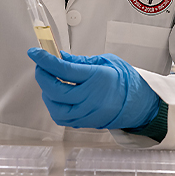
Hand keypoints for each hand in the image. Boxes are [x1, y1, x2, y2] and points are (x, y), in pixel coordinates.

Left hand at [28, 48, 160, 129]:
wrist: (139, 103)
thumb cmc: (124, 80)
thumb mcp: (105, 61)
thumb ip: (79, 61)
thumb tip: (58, 56)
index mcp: (97, 78)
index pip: (63, 69)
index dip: (45, 60)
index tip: (35, 52)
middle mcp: (91, 98)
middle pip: (55, 90)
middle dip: (42, 76)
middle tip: (40, 65)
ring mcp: (88, 113)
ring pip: (55, 108)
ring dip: (46, 93)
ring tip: (49, 82)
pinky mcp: (85, 123)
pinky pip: (62, 118)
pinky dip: (53, 106)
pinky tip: (56, 97)